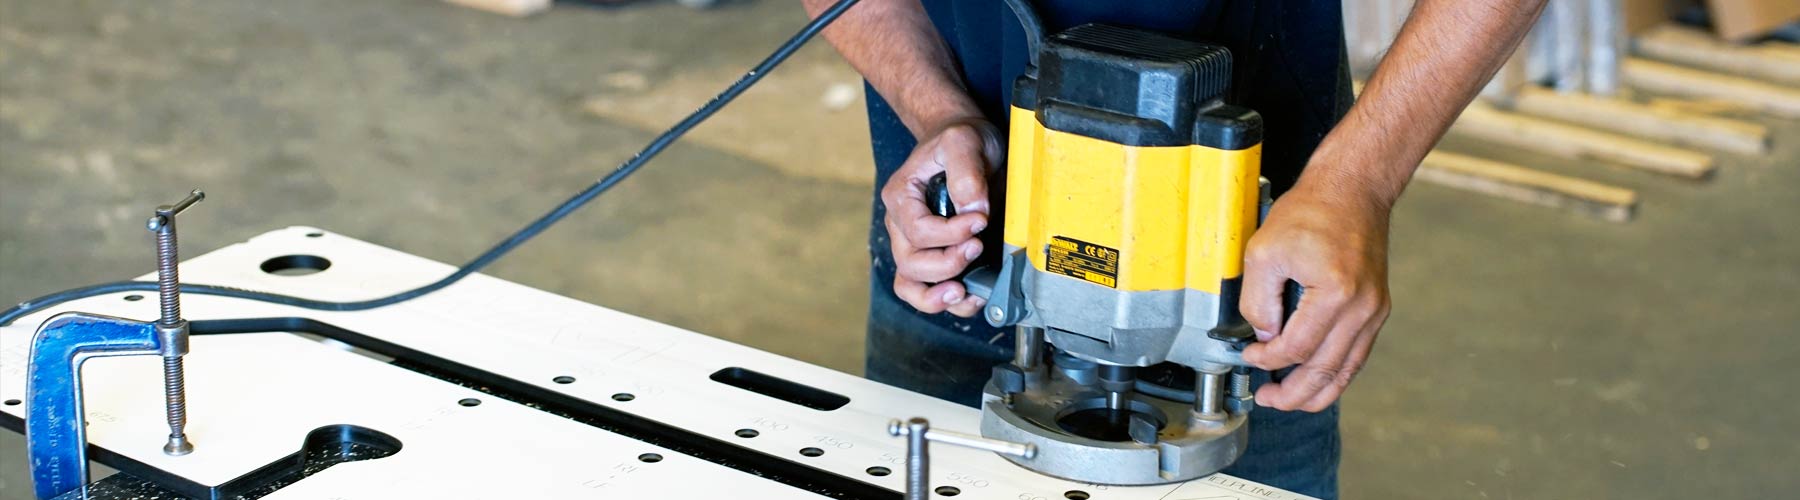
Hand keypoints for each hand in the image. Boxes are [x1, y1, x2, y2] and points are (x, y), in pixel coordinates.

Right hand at [881, 120, 1003, 316]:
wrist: (963, 141)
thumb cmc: (960, 139)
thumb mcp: (964, 141)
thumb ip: (966, 171)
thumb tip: (973, 210)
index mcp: (902, 196)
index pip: (918, 230)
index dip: (950, 233)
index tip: (980, 220)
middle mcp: (900, 225)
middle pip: (911, 263)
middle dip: (947, 264)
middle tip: (978, 247)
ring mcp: (913, 245)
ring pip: (911, 285)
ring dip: (937, 296)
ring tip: (964, 292)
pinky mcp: (932, 257)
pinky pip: (925, 292)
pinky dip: (945, 302)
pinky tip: (971, 296)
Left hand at [1238, 180, 1393, 411]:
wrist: (1353, 189)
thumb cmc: (1312, 212)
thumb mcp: (1264, 251)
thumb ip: (1257, 300)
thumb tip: (1262, 336)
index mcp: (1335, 293)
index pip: (1296, 348)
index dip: (1267, 360)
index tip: (1249, 357)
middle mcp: (1362, 308)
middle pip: (1325, 370)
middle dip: (1293, 393)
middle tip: (1267, 399)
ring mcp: (1374, 310)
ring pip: (1346, 370)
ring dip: (1316, 392)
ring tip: (1288, 399)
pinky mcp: (1376, 309)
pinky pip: (1356, 354)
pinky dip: (1336, 373)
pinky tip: (1315, 380)